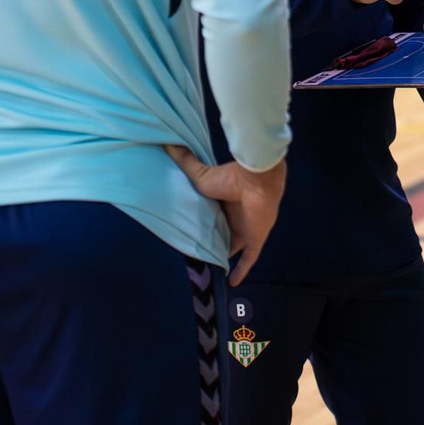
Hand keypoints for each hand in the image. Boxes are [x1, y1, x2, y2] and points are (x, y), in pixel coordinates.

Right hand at [166, 147, 285, 284]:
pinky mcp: (255, 239)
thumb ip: (185, 161)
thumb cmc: (229, 177)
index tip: (185, 236)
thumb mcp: (200, 174)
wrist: (256, 180)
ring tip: (207, 271)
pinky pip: (249, 259)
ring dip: (222, 257)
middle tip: (193, 256)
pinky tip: (231, 282)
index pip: (209, 219)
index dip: (199, 228)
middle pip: (220, 235)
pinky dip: (241, 270)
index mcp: (221, 204)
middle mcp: (233, 217)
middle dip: (210, 244)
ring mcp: (245, 229)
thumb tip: (167, 142)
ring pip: (232, 248)